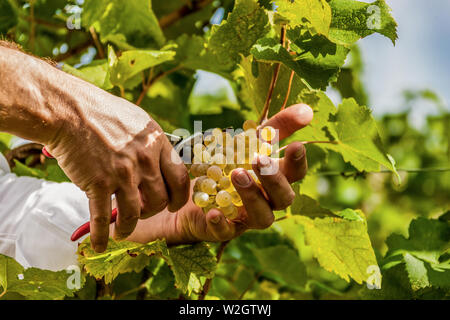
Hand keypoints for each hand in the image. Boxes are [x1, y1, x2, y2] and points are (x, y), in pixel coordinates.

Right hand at [0, 45, 189, 251]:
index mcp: (158, 143)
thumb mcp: (139, 122)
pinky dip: (101, 235)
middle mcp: (145, 160)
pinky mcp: (99, 183)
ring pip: (136, 214)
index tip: (173, 205)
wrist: (69, 110)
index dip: (180, 197)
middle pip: (161, 200)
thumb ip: (153, 144)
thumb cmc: (103, 113)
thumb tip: (163, 159)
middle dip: (153, 212)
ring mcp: (123, 173)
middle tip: (143, 213)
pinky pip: (103, 218)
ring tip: (122, 232)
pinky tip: (99, 245)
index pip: (181, 178)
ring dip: (129, 228)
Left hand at [126, 104, 312, 244]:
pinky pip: (227, 232)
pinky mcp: (224, 230)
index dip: (298, 161)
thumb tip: (308, 110)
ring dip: (252, 197)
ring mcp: (247, 218)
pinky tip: (213, 211)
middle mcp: (267, 201)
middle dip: (274, 179)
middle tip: (259, 159)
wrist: (194, 194)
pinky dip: (222, 223)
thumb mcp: (250, 143)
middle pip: (284, 198)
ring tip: (237, 175)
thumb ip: (277, 128)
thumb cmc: (231, 166)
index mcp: (275, 179)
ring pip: (263, 217)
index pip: (295, 173)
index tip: (295, 145)